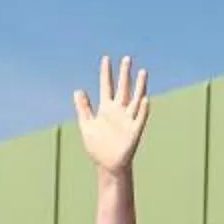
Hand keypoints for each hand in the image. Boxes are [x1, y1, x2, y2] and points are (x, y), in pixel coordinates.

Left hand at [73, 53, 150, 172]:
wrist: (107, 165)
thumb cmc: (97, 147)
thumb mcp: (86, 125)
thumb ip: (83, 108)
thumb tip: (78, 90)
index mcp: (106, 109)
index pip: (106, 86)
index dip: (106, 73)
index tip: (106, 59)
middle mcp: (119, 111)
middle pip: (123, 88)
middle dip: (125, 74)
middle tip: (127, 58)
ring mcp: (128, 120)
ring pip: (136, 99)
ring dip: (140, 86)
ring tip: (143, 72)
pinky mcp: (134, 131)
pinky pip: (140, 118)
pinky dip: (143, 110)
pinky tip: (145, 100)